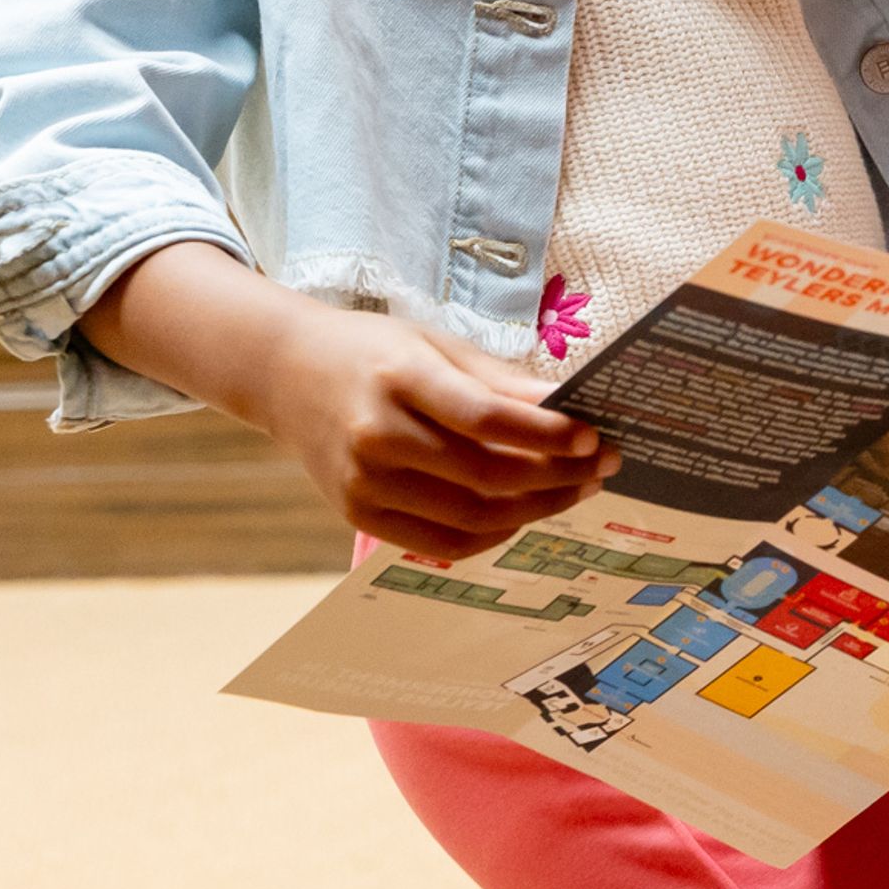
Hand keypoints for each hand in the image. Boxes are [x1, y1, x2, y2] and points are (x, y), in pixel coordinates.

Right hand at [247, 306, 616, 560]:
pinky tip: (524, 513)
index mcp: (399, 378)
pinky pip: (443, 543)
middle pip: (486, 476)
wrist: (286, 375)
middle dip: (557, 477)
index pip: (487, 419)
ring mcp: (364, 483)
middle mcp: (376, 435)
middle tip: (601, 467)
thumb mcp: (436, 346)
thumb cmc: (372, 353)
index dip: (548, 435)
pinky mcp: (358, 516)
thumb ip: (501, 381)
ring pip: (472, 517)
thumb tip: (571, 406)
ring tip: (573, 489)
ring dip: (535, 510)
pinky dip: (494, 534)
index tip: (594, 438)